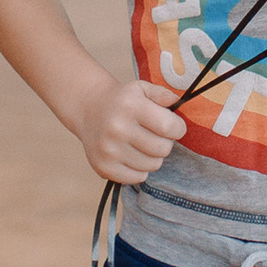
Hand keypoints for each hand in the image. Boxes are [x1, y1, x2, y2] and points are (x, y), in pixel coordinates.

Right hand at [73, 67, 184, 185]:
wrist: (89, 110)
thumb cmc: (122, 101)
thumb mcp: (142, 89)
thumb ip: (163, 94)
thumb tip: (177, 103)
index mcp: (130, 106)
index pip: (170, 127)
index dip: (178, 127)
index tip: (173, 125)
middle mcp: (117, 128)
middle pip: (163, 149)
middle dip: (165, 142)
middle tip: (155, 134)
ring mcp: (109, 150)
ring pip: (153, 165)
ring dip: (153, 156)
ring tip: (142, 144)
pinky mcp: (103, 167)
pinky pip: (138, 177)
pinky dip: (140, 169)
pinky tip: (132, 155)